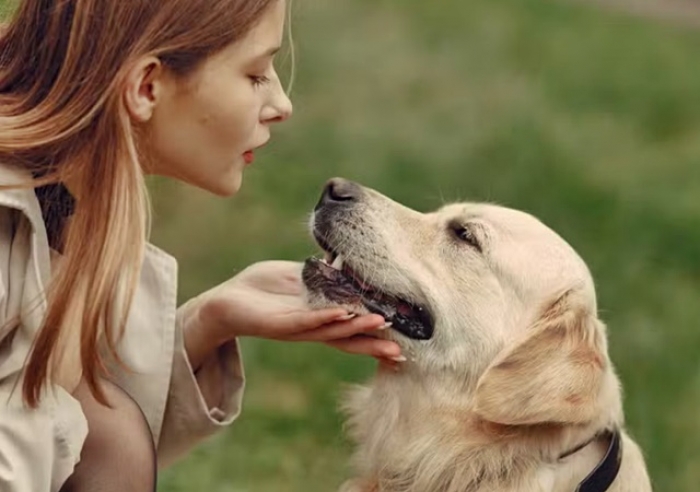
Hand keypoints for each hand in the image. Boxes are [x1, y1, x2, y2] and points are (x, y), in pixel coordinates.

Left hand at [181, 261, 402, 367]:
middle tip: (400, 348)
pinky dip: (325, 318)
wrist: (226, 301)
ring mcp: (298, 328)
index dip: (377, 333)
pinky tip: (343, 314)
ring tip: (381, 322)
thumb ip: (324, 275)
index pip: (354, 327)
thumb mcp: (301, 278)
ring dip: (357, 327)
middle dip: (374, 342)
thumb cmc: (263, 289)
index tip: (403, 339)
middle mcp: (313, 327)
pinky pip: (306, 321)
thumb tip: (347, 261)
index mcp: (321, 317)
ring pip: (333, 330)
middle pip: (349, 337)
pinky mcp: (279, 324)